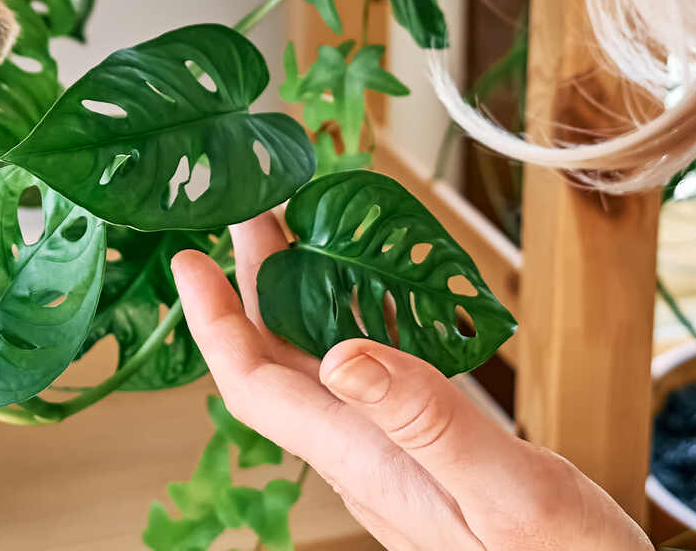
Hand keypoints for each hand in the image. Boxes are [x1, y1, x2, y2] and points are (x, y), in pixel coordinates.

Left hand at [171, 213, 652, 550]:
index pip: (257, 388)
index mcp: (368, 463)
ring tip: (302, 229)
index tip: (189, 259)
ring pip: (321, 368)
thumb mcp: (506, 489)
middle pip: (280, 365)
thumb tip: (343, 356)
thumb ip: (428, 422)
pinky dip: (362, 321)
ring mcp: (393, 460)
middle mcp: (365, 460)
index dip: (214, 323)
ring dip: (301, 297)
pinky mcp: (425, 458)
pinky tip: (380, 293)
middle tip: (249, 206)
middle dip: (253, 285)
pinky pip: (371, 379)